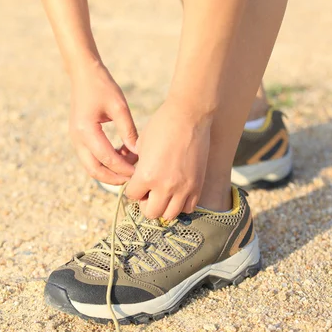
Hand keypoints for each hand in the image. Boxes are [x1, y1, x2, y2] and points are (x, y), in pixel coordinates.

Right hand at [69, 61, 137, 184]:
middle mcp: (77, 138)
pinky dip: (104, 162)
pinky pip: (90, 158)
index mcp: (86, 130)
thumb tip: (138, 152)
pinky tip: (121, 156)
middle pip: (94, 170)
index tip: (139, 172)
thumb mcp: (119, 107)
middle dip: (114, 178)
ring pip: (91, 167)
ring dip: (109, 172)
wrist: (83, 74)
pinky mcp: (78, 138)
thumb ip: (128, 131)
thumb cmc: (102, 86)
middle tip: (133, 179)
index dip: (123, 168)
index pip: (107, 158)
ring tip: (129, 168)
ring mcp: (75, 139)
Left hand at [126, 101, 211, 219]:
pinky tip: (178, 191)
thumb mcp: (142, 145)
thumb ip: (138, 166)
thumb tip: (135, 176)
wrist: (189, 116)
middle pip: (151, 212)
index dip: (133, 188)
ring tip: (163, 192)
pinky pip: (188, 207)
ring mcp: (184, 188)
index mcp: (147, 175)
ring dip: (164, 206)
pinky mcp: (198, 185)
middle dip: (146, 203)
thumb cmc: (162, 125)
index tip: (137, 179)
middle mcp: (165, 186)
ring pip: (170, 215)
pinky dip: (181, 204)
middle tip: (149, 190)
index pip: (133, 196)